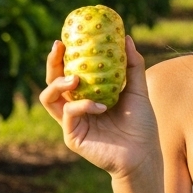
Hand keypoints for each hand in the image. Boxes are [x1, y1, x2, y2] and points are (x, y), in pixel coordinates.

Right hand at [40, 35, 160, 179]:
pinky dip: (83, 106)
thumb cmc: (141, 124)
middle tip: (59, 48)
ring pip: (49, 98)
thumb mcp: (138, 90)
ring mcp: (71, 122)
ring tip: (75, 78)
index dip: (62, 56)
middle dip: (52, 64)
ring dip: (58, 84)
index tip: (64, 39)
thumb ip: (132, 65)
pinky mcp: (73, 136)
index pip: (67, 72)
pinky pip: (68, 114)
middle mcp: (75, 107)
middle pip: (51, 82)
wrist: (144, 154)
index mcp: (86, 95)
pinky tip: (101, 106)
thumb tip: (126, 38)